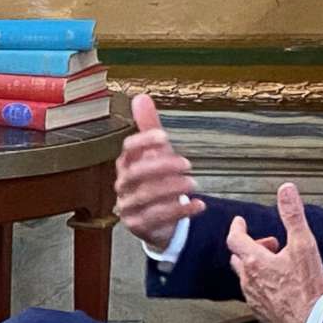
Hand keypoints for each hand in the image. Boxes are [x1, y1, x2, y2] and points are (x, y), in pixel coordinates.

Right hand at [115, 93, 201, 250]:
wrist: (156, 220)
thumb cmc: (155, 180)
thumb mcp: (156, 153)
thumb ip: (149, 127)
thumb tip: (141, 97)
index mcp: (126, 164)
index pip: (128, 149)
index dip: (144, 142)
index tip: (164, 136)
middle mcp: (123, 185)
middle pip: (136, 174)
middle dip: (162, 167)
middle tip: (187, 164)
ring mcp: (128, 206)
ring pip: (146, 197)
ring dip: (172, 189)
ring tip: (193, 184)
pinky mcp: (139, 225)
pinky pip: (158, 218)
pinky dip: (181, 211)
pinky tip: (199, 205)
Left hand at [227, 183, 322, 322]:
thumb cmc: (307, 289)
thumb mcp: (304, 245)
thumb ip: (293, 216)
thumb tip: (286, 191)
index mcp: (255, 261)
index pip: (235, 238)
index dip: (237, 227)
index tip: (240, 222)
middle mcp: (249, 280)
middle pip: (239, 257)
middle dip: (250, 246)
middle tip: (269, 244)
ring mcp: (253, 297)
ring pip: (246, 276)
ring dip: (256, 265)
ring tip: (276, 263)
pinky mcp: (261, 312)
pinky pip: (254, 293)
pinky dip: (261, 283)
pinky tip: (278, 284)